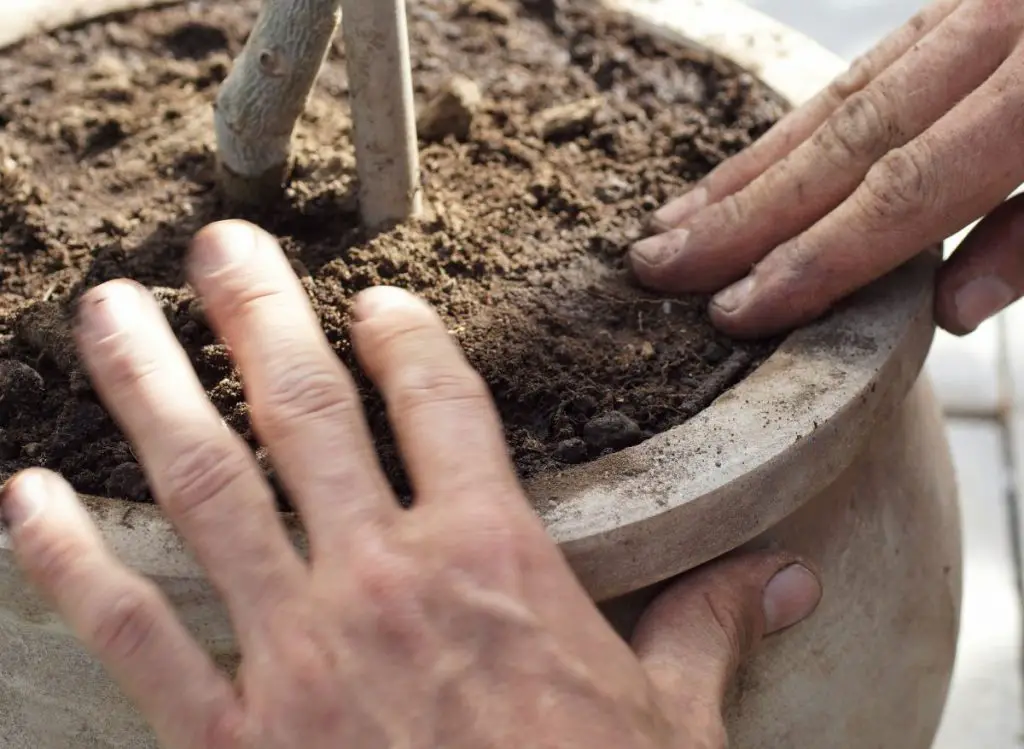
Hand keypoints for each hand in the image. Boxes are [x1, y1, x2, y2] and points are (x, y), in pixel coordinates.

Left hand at [0, 221, 820, 747]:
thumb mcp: (673, 720)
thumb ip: (712, 624)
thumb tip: (789, 571)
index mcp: (494, 562)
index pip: (443, 405)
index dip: (409, 338)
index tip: (378, 299)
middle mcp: (384, 581)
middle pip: (308, 410)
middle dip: (260, 313)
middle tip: (222, 244)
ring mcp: (298, 652)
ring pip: (209, 487)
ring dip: (150, 390)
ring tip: (105, 316)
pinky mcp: (236, 737)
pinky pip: (137, 636)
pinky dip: (71, 564)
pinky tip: (24, 498)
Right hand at [629, 0, 1023, 337]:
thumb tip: (951, 304)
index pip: (908, 186)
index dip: (817, 255)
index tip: (737, 307)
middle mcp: (1003, 27)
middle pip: (847, 135)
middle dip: (744, 212)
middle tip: (657, 265)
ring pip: (840, 92)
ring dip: (751, 167)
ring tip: (676, 221)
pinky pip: (867, 61)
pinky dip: (803, 118)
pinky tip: (755, 160)